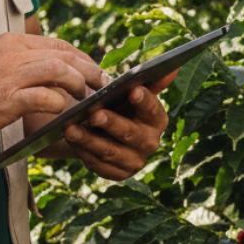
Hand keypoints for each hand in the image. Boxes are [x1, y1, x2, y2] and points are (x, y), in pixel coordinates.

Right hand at [0, 32, 105, 139]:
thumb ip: (19, 61)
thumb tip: (50, 67)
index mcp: (10, 42)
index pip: (57, 43)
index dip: (81, 56)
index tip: (93, 68)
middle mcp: (12, 54)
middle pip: (64, 54)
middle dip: (89, 69)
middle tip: (101, 83)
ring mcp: (10, 76)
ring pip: (60, 71)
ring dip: (79, 84)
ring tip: (86, 97)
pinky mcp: (7, 100)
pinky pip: (45, 98)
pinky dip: (60, 105)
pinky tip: (64, 113)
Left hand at [62, 70, 176, 179]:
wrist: (106, 132)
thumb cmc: (120, 106)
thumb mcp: (131, 93)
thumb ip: (150, 81)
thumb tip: (172, 69)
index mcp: (157, 120)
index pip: (153, 110)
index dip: (144, 101)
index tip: (133, 90)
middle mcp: (150, 143)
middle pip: (130, 133)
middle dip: (112, 122)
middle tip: (94, 113)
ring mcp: (135, 161)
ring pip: (110, 150)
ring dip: (89, 139)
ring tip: (70, 128)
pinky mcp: (118, 174)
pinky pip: (99, 165)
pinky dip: (84, 152)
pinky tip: (71, 140)